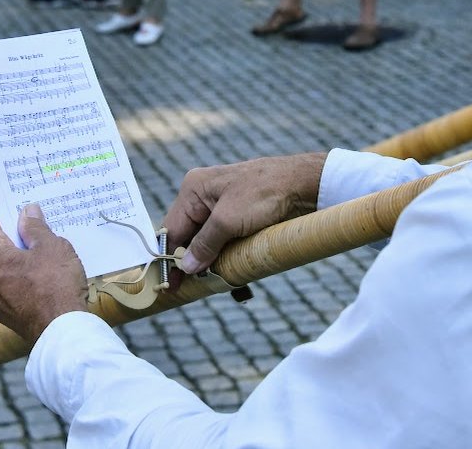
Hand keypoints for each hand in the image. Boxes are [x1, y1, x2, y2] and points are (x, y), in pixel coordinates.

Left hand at [0, 206, 89, 343]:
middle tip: (37, 227)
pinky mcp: (0, 313)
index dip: (1, 207)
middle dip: (12, 232)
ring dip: (16, 257)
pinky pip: (5, 286)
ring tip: (44, 254)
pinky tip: (42, 277)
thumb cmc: (56, 284)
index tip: (19, 204)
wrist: (61, 331)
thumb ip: (35, 227)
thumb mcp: (51, 246)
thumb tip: (27, 212)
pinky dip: (18, 277)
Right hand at [161, 153, 324, 278]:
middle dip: (191, 261)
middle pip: (188, 236)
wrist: (304, 183)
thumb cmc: (264, 193)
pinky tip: (229, 272)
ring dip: (210, 261)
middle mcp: (203, 196)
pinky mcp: (239, 216)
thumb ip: (204, 244)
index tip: (167, 285)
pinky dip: (225, 256)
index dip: (168, 258)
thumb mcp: (229, 220)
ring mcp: (221, 206)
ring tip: (214, 282)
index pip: (171, 229)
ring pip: (206, 241)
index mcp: (193, 189)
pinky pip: (223, 240)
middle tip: (191, 288)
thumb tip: (185, 266)